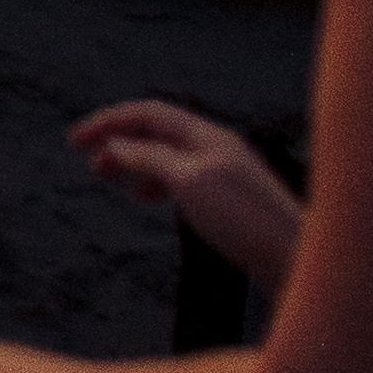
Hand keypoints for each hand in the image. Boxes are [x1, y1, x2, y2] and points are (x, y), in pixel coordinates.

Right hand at [67, 98, 300, 277]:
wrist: (298, 259)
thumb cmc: (245, 219)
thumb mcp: (186, 180)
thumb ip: (148, 157)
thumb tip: (117, 143)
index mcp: (205, 135)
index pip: (146, 113)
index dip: (107, 122)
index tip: (75, 141)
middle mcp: (216, 148)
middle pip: (156, 133)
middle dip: (119, 142)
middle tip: (90, 164)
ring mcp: (225, 173)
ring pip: (168, 157)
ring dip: (136, 164)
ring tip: (116, 183)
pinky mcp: (232, 201)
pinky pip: (182, 179)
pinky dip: (157, 183)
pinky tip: (152, 200)